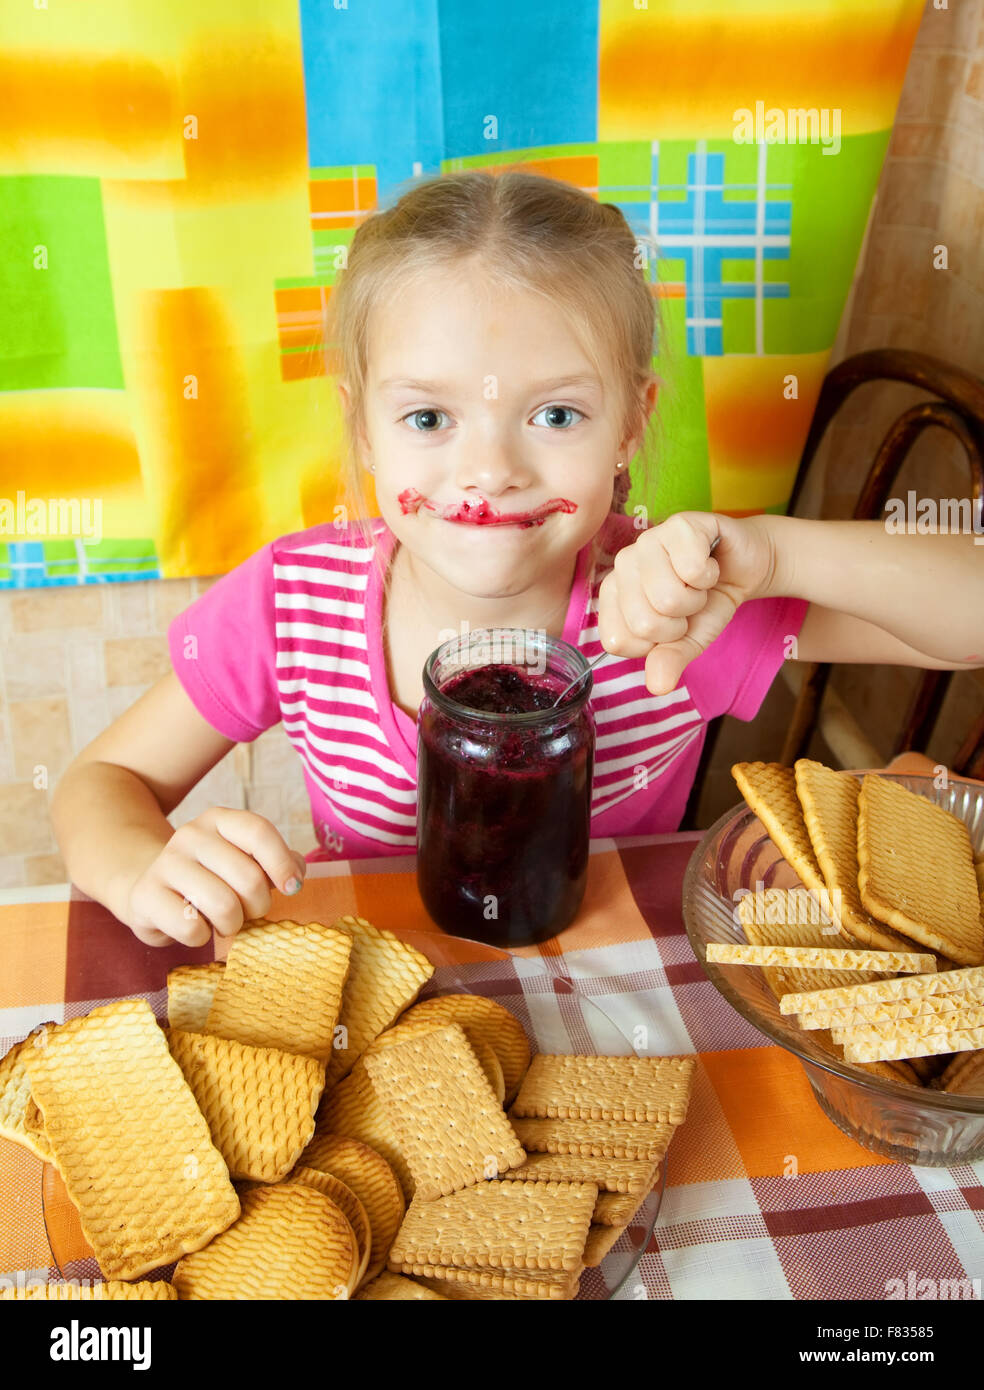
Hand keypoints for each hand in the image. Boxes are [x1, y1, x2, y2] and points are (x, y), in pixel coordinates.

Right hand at [122, 807, 307, 947]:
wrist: (149, 890)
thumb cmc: (210, 878)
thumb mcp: (243, 862)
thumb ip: (275, 863)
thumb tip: (296, 874)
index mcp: (219, 820)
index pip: (258, 832)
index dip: (281, 863)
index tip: (293, 888)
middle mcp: (190, 835)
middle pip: (249, 878)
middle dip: (257, 907)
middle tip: (246, 912)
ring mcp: (165, 864)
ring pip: (223, 905)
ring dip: (231, 924)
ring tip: (221, 921)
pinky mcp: (145, 897)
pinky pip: (192, 928)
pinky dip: (201, 938)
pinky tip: (194, 928)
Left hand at [597, 511, 774, 694]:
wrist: (744, 568)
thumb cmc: (707, 603)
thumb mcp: (688, 642)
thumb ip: (669, 661)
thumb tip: (658, 686)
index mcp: (613, 596)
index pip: (618, 642)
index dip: (656, 643)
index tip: (671, 626)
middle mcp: (623, 566)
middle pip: (645, 622)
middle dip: (681, 622)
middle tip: (689, 603)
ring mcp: (647, 541)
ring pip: (668, 597)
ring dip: (697, 597)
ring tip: (698, 583)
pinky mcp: (679, 524)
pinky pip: (692, 568)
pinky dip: (711, 575)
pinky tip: (709, 563)